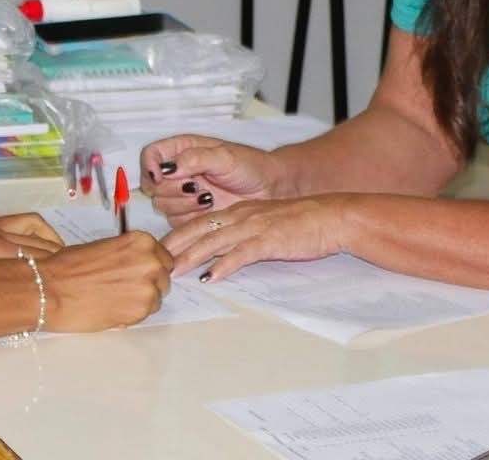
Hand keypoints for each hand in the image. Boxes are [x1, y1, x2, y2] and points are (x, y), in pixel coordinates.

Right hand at [38, 232, 172, 332]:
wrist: (50, 289)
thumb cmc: (68, 268)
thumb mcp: (103, 248)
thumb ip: (128, 254)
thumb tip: (137, 264)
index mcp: (141, 241)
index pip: (163, 256)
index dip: (149, 265)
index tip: (137, 271)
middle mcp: (150, 261)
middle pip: (163, 277)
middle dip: (148, 283)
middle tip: (123, 287)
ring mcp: (148, 287)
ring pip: (156, 297)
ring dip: (140, 300)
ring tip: (114, 298)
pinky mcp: (141, 311)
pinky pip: (146, 314)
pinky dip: (132, 313)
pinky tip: (111, 308)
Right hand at [139, 135, 286, 218]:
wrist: (268, 189)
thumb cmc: (250, 166)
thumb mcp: (224, 156)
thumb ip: (195, 159)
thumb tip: (169, 167)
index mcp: (181, 150)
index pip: (151, 154)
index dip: (149, 166)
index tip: (161, 175)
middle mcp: (178, 172)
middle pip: (152, 184)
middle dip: (173, 189)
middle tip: (197, 187)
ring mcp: (182, 195)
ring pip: (161, 204)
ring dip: (183, 204)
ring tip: (208, 197)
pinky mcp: (189, 215)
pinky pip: (175, 221)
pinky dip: (190, 217)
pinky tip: (210, 208)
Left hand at [162, 196, 351, 281]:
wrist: (332, 217)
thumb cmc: (303, 223)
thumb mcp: (266, 224)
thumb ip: (245, 234)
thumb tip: (224, 253)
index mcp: (240, 212)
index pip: (201, 222)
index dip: (178, 235)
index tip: (160, 249)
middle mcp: (242, 216)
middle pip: (200, 229)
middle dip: (176, 245)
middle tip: (156, 261)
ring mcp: (255, 227)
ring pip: (215, 240)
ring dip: (192, 256)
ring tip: (175, 271)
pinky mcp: (270, 240)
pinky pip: (242, 254)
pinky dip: (224, 265)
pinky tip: (211, 276)